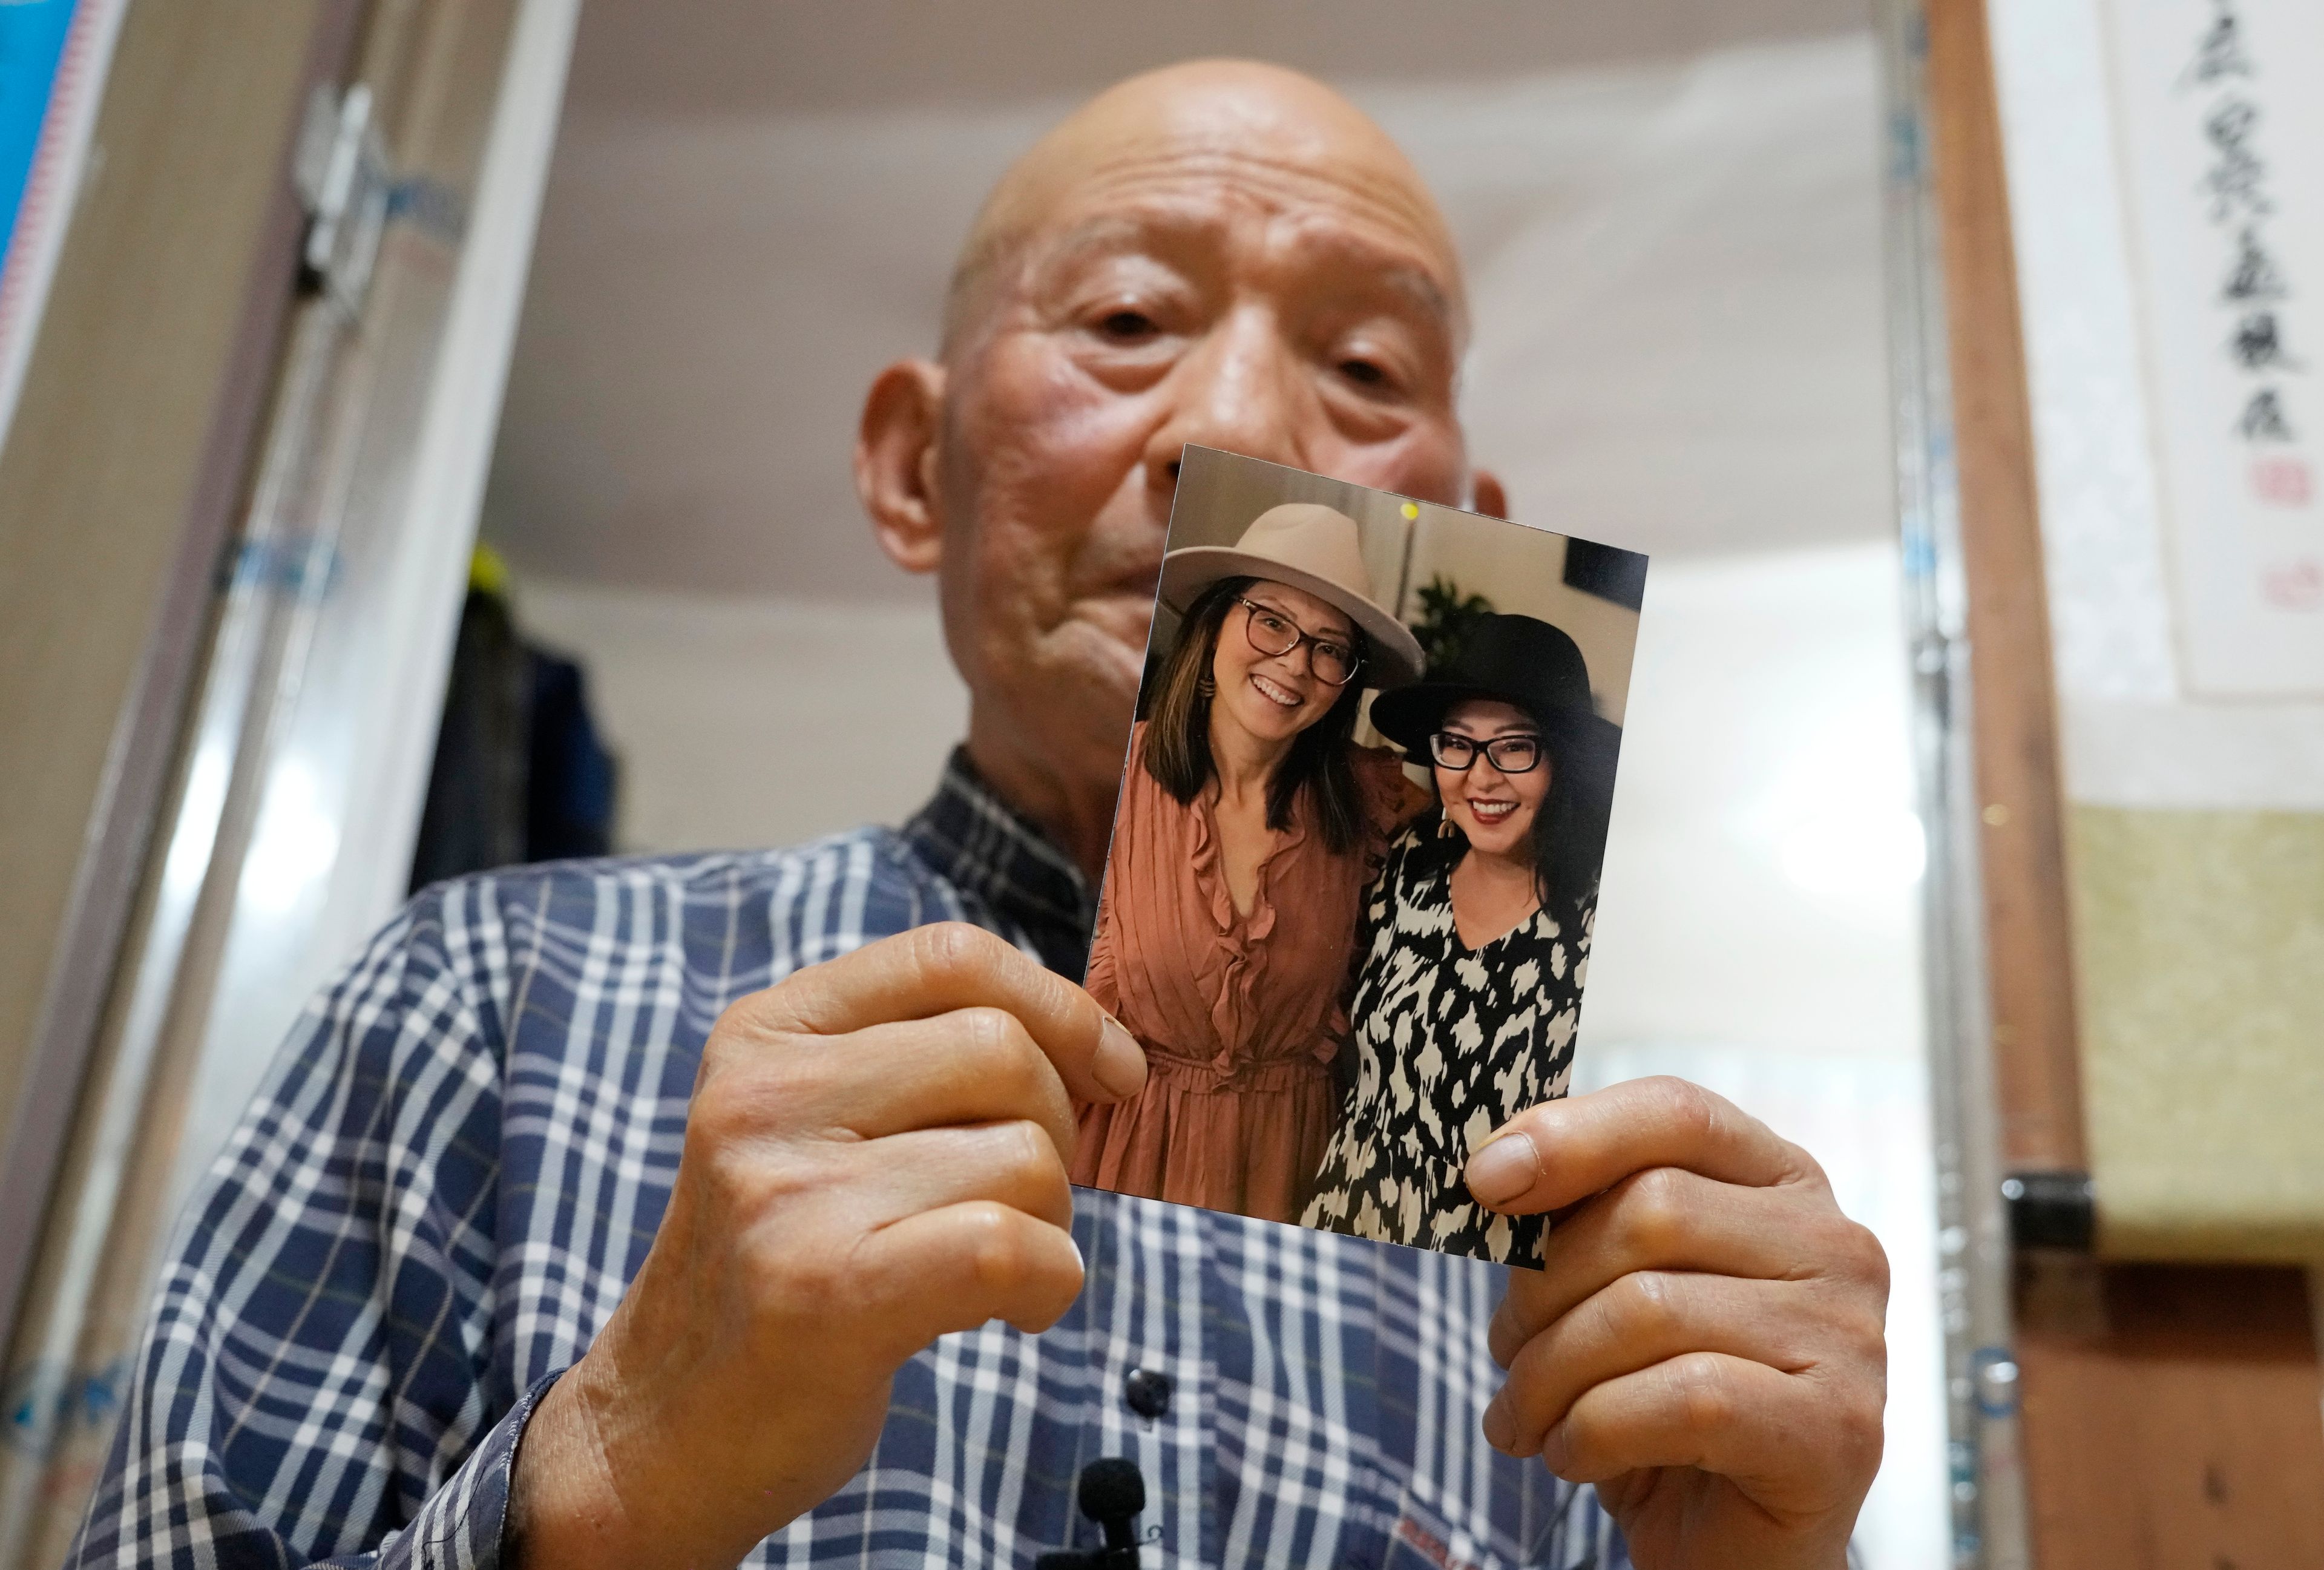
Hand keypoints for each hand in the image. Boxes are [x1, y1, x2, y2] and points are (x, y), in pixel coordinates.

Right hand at [508, 923, 1146, 1568]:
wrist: (666, 1428)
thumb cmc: (784, 1267)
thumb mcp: (815, 1124)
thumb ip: (921, 1061)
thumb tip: (1102, 1045)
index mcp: (766, 1033)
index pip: (950, 956)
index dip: (1061, 1006)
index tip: (1112, 1072)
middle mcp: (763, 1095)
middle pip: (1002, 1049)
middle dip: (1057, 1127)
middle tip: (1021, 1198)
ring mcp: (786, 1191)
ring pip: (1023, 1153)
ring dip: (1050, 1220)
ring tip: (992, 1266)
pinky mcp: (825, 1291)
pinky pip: (1009, 1245)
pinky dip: (1050, 1281)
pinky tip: (1015, 1310)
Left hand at [1465, 1077, 1886, 1569]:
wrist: (1730, 1553)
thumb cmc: (1660, 1404)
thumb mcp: (1615, 1287)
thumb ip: (1578, 1215)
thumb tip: (1494, 1166)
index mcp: (1782, 1184)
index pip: (1676, 1112)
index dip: (1571, 1134)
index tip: (1482, 1179)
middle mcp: (1835, 1244)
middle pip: (1648, 1209)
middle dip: (1542, 1286)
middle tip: (1504, 1349)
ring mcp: (1849, 1337)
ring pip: (1647, 1309)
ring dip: (1549, 1373)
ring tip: (1524, 1416)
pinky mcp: (1839, 1430)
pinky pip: (1680, 1400)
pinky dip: (1593, 1431)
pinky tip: (1571, 1455)